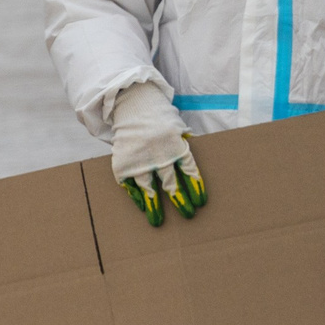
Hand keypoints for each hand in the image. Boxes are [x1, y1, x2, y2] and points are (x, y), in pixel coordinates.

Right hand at [109, 82, 206, 224]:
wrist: (132, 103)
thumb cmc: (159, 117)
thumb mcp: (178, 127)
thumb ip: (186, 145)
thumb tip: (200, 160)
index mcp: (176, 145)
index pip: (190, 170)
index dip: (196, 187)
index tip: (201, 203)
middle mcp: (159, 154)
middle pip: (171, 183)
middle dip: (180, 201)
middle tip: (188, 216)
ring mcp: (139, 159)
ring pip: (149, 188)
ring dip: (154, 206)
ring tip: (157, 222)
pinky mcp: (123, 163)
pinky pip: (130, 185)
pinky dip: (135, 196)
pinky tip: (141, 206)